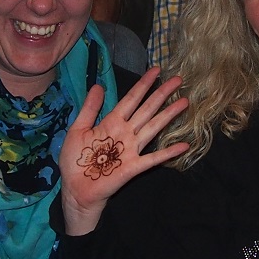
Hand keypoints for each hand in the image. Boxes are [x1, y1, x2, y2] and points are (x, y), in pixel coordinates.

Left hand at [57, 67, 189, 234]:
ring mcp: (131, 149)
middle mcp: (125, 132)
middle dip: (162, 94)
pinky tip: (184, 145)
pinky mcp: (133, 167)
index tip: (156, 70)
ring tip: (184, 101)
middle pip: (147, 109)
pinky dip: (168, 152)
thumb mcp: (77, 130)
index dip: (143, 84)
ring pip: (153, 127)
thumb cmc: (75, 161)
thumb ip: (89, 109)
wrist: (74, 189)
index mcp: (112, 122)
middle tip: (178, 79)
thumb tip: (98, 85)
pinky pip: (153, 159)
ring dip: (169, 115)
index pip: (131, 99)